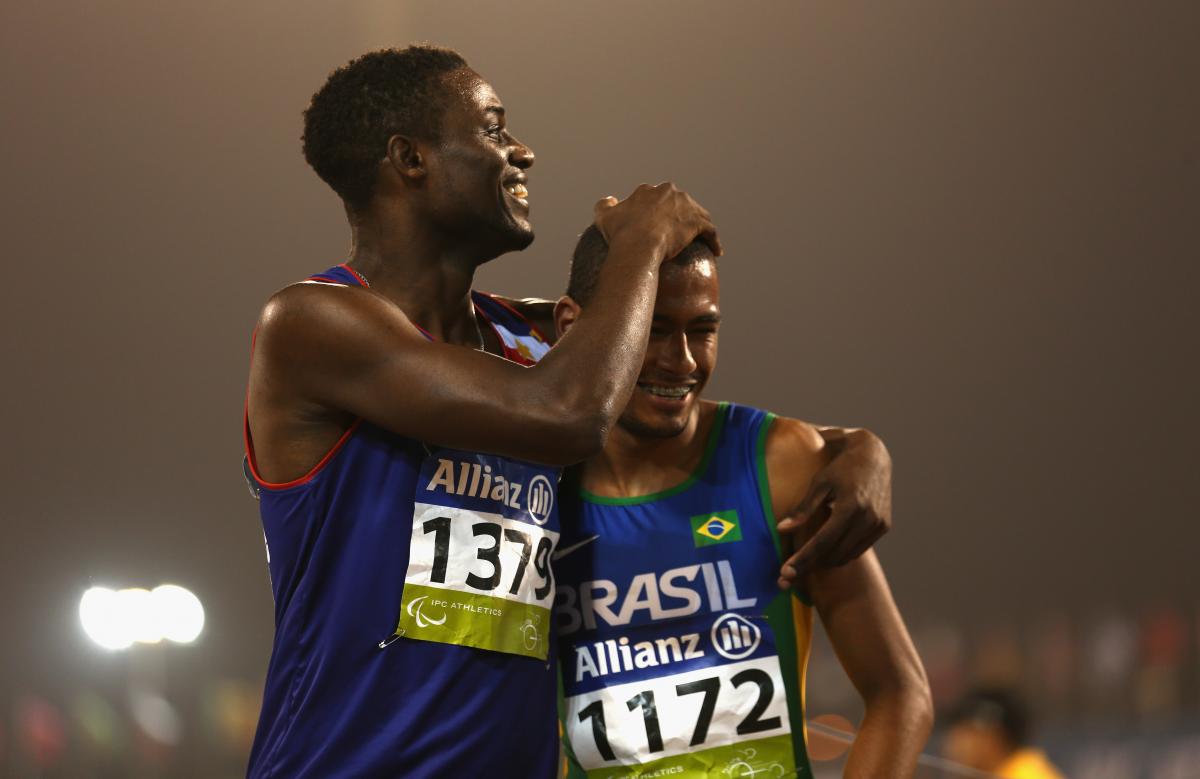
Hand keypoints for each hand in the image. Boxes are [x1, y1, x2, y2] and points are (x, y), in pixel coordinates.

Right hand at [593, 182, 721, 260]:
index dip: (657, 210)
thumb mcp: (604, 217)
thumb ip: (604, 205)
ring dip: (701, 226)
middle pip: (679, 202)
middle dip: (681, 213)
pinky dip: (714, 240)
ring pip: (697, 214)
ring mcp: (684, 206)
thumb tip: (611, 200)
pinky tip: (717, 251)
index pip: (655, 197)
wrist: (637, 246)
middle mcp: (667, 192)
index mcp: (647, 191)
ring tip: (703, 240)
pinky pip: (709, 230)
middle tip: (680, 231)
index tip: (658, 223)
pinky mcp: (696, 222)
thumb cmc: (620, 234)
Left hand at [777, 428, 891, 588]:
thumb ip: (802, 509)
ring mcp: (878, 524)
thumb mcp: (818, 483)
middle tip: (788, 575)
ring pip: (847, 556)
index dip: (803, 560)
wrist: (872, 454)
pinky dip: (841, 554)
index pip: (822, 542)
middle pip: (834, 555)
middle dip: (810, 567)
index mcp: (850, 507)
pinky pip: (859, 549)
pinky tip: (825, 553)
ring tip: (803, 566)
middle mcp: (868, 518)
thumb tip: (781, 530)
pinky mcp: (884, 526)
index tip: (785, 573)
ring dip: (825, 563)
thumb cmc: (839, 466)